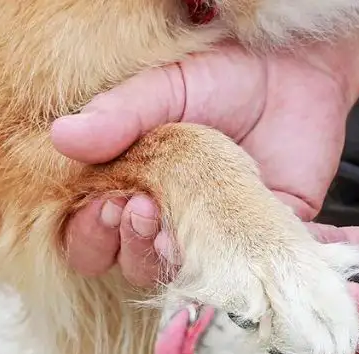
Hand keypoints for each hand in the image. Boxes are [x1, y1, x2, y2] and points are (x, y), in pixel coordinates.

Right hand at [54, 33, 358, 284]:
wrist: (294, 69)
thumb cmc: (222, 77)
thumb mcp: (165, 87)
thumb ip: (119, 114)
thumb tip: (63, 137)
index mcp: (127, 190)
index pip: (90, 236)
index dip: (89, 233)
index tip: (106, 203)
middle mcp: (165, 224)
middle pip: (128, 266)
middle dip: (127, 248)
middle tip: (140, 211)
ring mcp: (212, 239)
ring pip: (179, 279)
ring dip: (170, 261)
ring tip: (174, 229)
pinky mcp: (261, 242)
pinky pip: (251, 273)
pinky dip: (246, 270)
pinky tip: (239, 245)